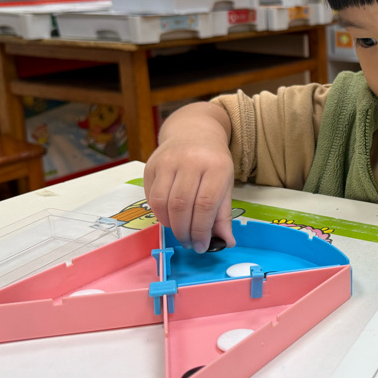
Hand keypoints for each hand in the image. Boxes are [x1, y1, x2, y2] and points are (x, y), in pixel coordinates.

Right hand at [143, 103, 236, 251]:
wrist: (193, 131)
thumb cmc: (213, 161)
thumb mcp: (225, 184)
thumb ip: (223, 214)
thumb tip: (226, 242)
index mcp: (216, 166)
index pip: (206, 204)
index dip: (202, 230)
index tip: (202, 246)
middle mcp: (190, 161)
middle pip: (182, 205)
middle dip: (185, 231)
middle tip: (189, 243)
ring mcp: (168, 161)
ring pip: (163, 202)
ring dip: (170, 225)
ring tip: (180, 232)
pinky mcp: (151, 165)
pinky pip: (151, 196)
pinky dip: (159, 214)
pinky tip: (169, 218)